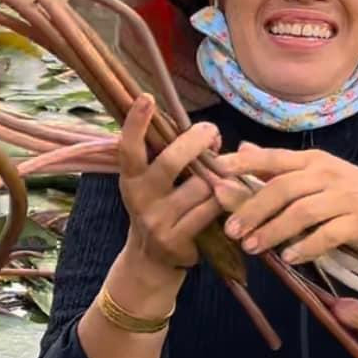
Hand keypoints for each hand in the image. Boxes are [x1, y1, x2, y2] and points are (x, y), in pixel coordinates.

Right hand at [118, 94, 224, 274]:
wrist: (151, 260)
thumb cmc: (161, 208)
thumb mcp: (152, 183)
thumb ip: (170, 157)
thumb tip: (209, 134)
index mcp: (131, 178)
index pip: (129, 148)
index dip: (135, 123)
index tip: (147, 97)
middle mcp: (139, 198)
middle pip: (170, 162)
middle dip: (195, 142)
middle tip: (210, 132)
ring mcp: (157, 221)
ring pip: (200, 187)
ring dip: (217, 177)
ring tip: (223, 175)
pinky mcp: (176, 240)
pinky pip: (210, 210)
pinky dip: (224, 200)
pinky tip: (229, 197)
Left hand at [211, 144, 357, 264]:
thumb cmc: (349, 194)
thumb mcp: (316, 174)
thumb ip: (279, 167)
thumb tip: (242, 147)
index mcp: (312, 161)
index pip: (273, 158)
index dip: (245, 162)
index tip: (217, 169)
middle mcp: (327, 175)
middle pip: (283, 188)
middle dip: (253, 209)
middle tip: (231, 230)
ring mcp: (345, 197)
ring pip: (302, 212)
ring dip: (274, 231)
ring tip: (252, 247)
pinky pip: (329, 234)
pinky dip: (307, 247)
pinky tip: (289, 258)